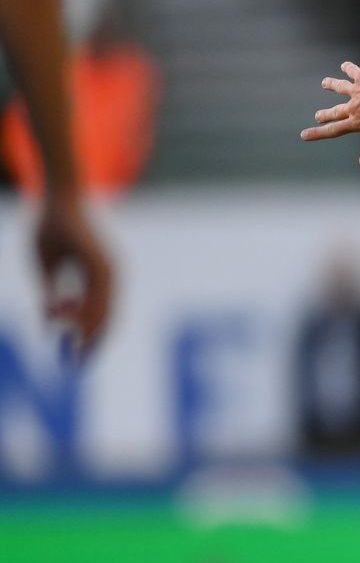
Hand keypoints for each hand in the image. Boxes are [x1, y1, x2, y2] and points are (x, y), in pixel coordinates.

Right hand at [34, 198, 113, 355]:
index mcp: (100, 277)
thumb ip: (51, 293)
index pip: (101, 313)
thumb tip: (49, 321)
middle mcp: (109, 275)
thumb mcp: (46, 267)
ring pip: (102, 309)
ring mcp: (107, 269)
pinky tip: (69, 326)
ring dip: (86, 331)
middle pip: (106, 316)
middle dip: (92, 341)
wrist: (58, 200)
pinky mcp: (99, 263)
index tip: (79, 355)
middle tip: (79, 363)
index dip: (90, 335)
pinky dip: (83, 313)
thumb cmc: (52, 230)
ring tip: (75, 351)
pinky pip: (95, 295)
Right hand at [300, 61, 359, 166]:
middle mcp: (353, 106)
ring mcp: (356, 90)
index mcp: (357, 121)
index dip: (318, 133)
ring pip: (340, 87)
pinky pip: (352, 71)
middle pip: (335, 111)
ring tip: (324, 83)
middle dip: (325, 114)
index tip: (304, 135)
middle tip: (317, 115)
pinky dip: (348, 68)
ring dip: (331, 85)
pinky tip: (345, 65)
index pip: (334, 130)